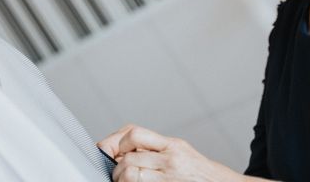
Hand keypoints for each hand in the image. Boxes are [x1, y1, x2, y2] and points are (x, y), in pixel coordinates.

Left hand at [98, 125, 243, 181]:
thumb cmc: (200, 172)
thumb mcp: (179, 151)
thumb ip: (155, 148)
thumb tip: (121, 149)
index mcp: (172, 144)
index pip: (134, 133)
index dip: (116, 141)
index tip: (109, 149)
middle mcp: (172, 158)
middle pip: (129, 157)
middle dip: (115, 166)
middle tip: (115, 172)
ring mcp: (171, 176)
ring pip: (131, 174)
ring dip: (121, 179)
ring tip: (122, 181)